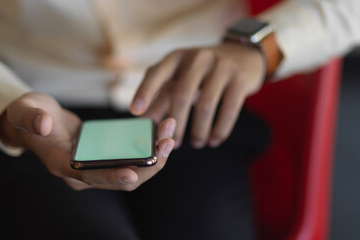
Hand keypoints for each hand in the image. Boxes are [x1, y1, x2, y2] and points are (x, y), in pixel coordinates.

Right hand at [0, 92, 175, 190]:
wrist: (37, 119)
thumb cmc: (29, 115)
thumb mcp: (25, 111)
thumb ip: (32, 117)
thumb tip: (44, 124)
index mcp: (61, 165)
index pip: (89, 177)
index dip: (111, 177)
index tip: (134, 173)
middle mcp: (80, 174)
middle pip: (120, 179)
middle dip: (146, 166)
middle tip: (167, 142)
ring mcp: (94, 169)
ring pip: (131, 172)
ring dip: (152, 158)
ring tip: (169, 134)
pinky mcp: (104, 160)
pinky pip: (130, 161)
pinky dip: (147, 151)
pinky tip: (160, 134)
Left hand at [130, 42, 264, 148]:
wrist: (242, 55)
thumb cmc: (201, 72)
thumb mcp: (180, 78)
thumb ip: (161, 98)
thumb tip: (142, 122)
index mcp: (176, 58)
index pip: (156, 73)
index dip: (144, 92)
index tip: (135, 112)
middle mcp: (197, 58)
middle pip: (181, 95)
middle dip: (176, 124)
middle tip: (174, 144)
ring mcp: (221, 66)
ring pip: (205, 106)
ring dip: (199, 131)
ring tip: (196, 144)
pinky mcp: (240, 79)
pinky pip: (229, 110)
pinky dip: (220, 129)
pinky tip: (214, 140)